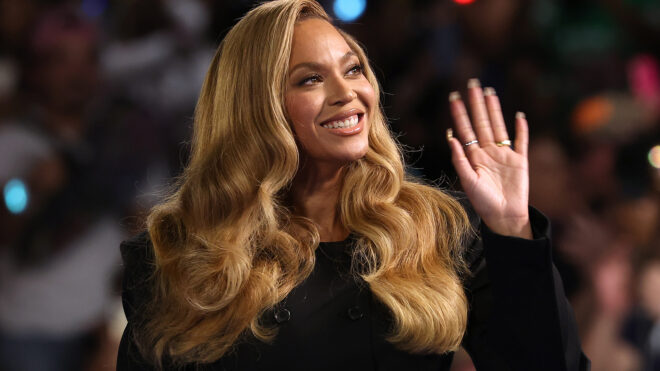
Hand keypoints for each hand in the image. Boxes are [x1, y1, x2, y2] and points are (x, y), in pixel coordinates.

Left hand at [447, 79, 531, 238]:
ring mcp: (504, 155)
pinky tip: (518, 116)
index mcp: (474, 157)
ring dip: (494, 110)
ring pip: (498, 126)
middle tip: (472, 84)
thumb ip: (460, 160)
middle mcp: (488, 152)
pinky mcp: (520, 161)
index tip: (453, 97)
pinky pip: (521, 141)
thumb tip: (451, 137)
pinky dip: (521, 129)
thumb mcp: (468, 182)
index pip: (465, 130)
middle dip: (476, 104)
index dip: (460, 113)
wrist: (505, 218)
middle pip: (481, 122)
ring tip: (490, 92)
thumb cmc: (483, 203)